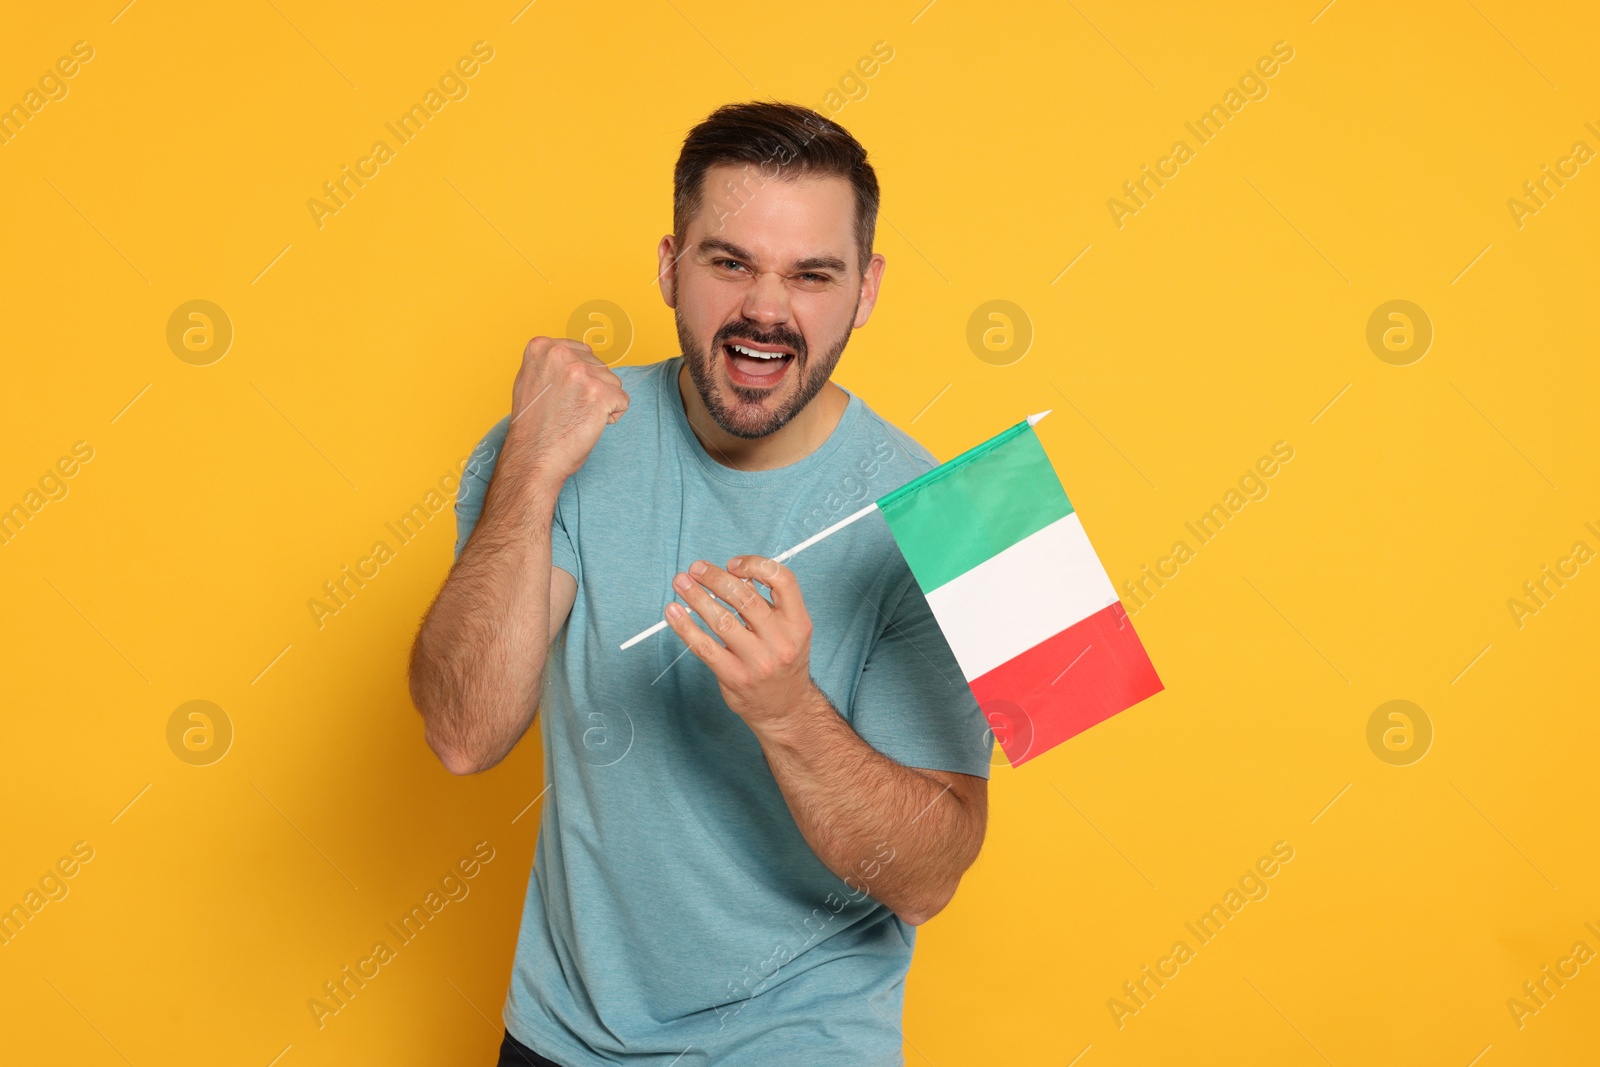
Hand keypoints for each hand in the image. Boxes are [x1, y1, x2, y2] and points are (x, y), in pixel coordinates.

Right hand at [505, 336, 629, 482]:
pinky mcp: (600, 393)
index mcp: (542, 347)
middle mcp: (561, 354)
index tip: (561, 396)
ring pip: (613, 382)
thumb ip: (552, 363)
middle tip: (568, 409)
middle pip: (600, 366)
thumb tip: (575, 358)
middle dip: (591, 389)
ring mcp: (581, 373)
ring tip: (576, 417)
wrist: (533, 456)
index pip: (583, 352)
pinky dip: (611, 416)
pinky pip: (622, 401)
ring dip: (601, 402)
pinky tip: (588, 424)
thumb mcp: (530, 380)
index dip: (579, 379)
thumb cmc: (532, 426)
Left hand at [664, 556, 816, 731]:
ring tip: (681, 582)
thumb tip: (731, 573)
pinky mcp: (735, 677)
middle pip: (746, 598)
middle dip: (715, 578)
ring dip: (696, 597)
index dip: (755, 565)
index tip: (733, 564)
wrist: (786, 710)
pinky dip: (685, 626)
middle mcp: (781, 641)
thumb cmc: (783, 662)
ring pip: (722, 620)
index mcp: (798, 623)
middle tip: (696, 568)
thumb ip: (767, 603)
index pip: (783, 580)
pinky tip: (673, 612)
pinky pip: (704, 647)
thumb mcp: (790, 631)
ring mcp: (758, 661)